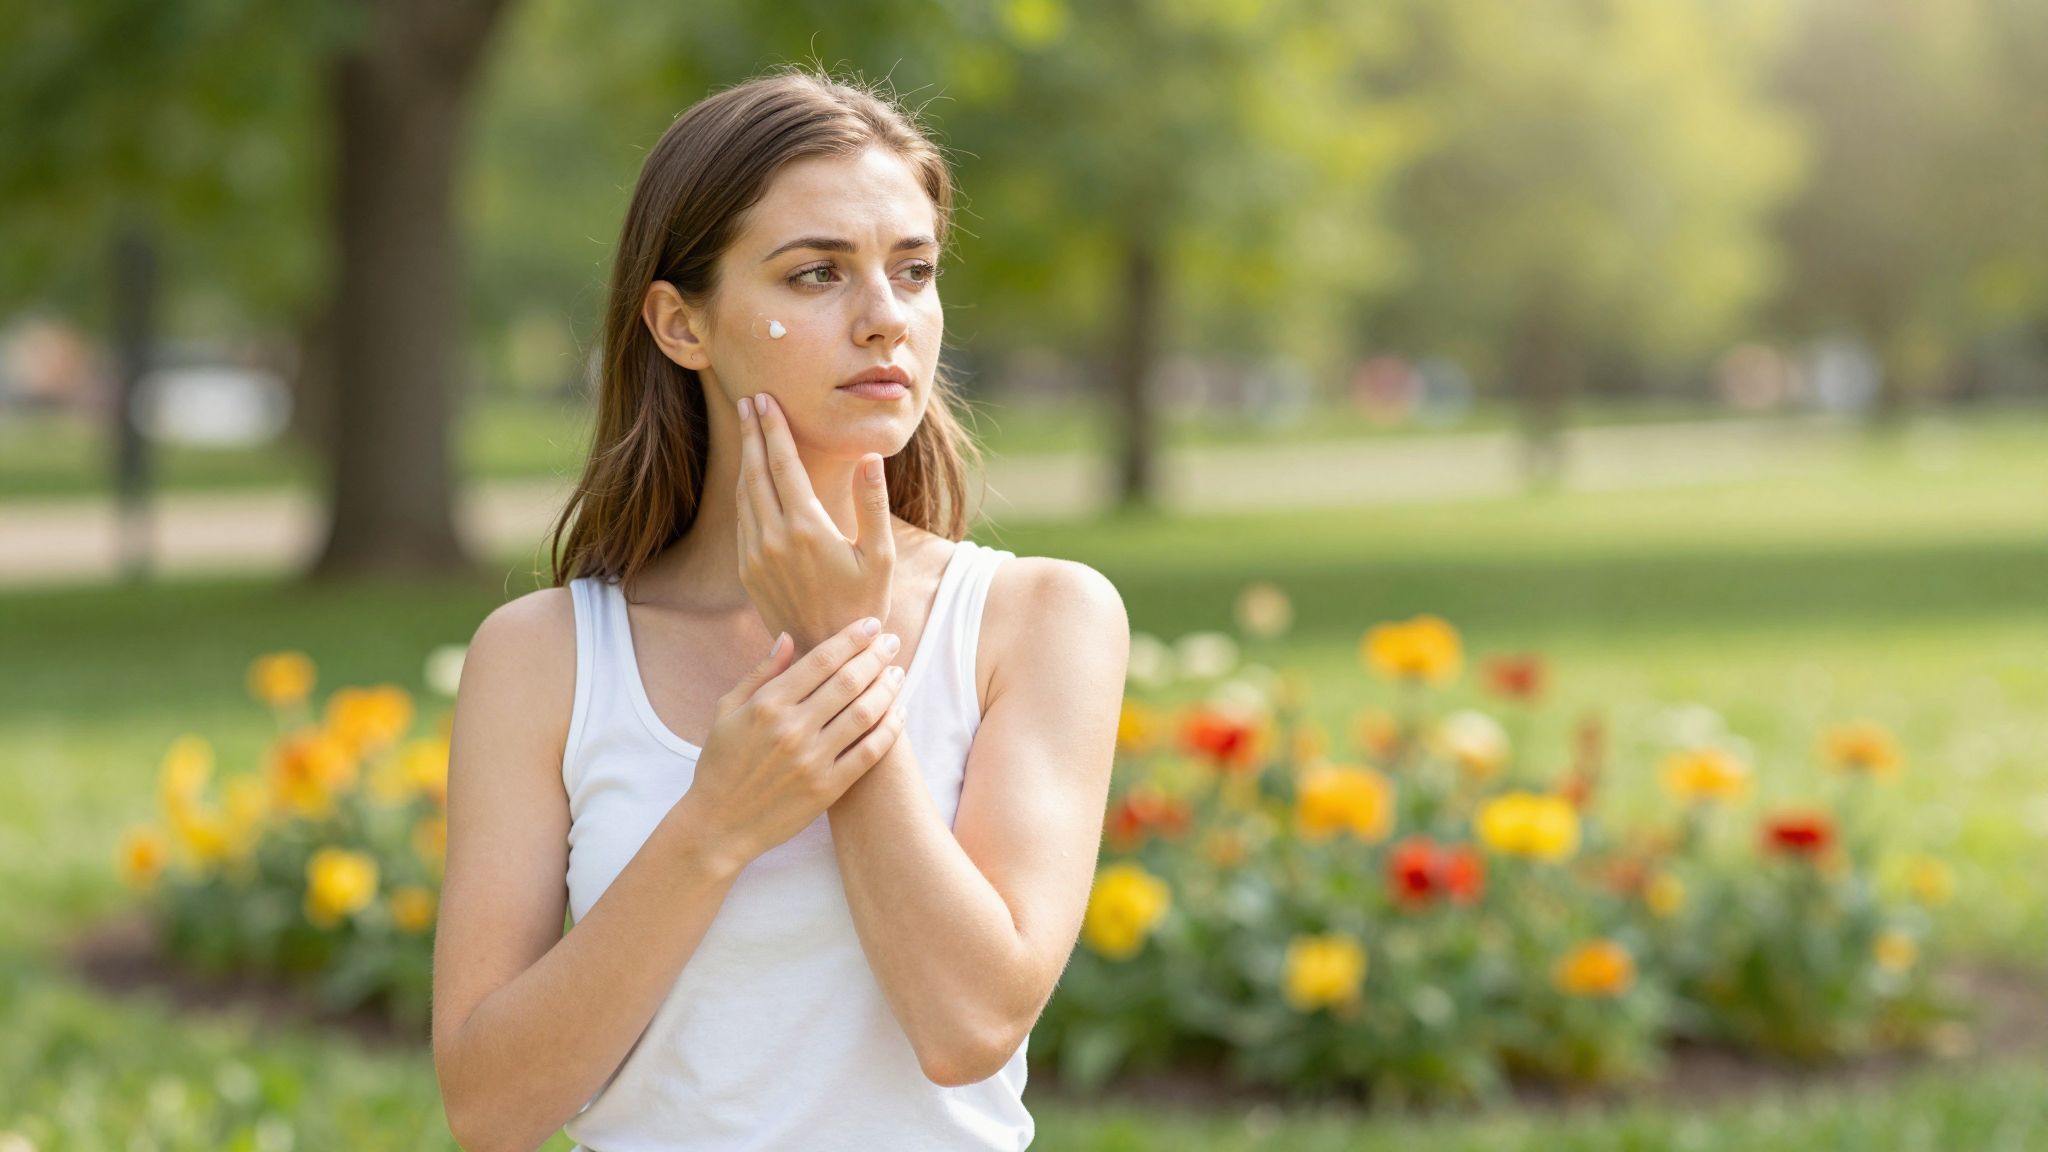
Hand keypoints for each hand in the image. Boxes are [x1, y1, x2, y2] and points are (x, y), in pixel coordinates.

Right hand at [687, 617, 910, 863]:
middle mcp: (792, 729)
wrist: (717, 825)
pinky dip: (889, 730)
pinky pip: (869, 754)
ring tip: (898, 673)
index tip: (872, 624)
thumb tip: (788, 636)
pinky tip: (899, 713)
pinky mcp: (827, 789)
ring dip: (887, 688)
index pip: (821, 660)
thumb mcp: (727, 711)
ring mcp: (812, 760)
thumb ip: (760, 673)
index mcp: (767, 705)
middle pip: (848, 681)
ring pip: (864, 714)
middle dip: (876, 656)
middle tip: (893, 642)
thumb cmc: (720, 764)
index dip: (851, 638)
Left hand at [735, 392, 894, 651]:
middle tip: (749, 400)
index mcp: (807, 529)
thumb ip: (872, 502)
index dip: (773, 429)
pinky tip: (750, 476)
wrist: (828, 653)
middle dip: (752, 433)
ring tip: (748, 429)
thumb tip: (870, 455)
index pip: (782, 464)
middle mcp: (774, 538)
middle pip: (755, 472)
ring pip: (744, 494)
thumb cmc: (865, 604)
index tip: (765, 399)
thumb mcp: (881, 555)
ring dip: (745, 459)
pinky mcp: (747, 570)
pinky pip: (742, 520)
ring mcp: (755, 555)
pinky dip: (745, 490)